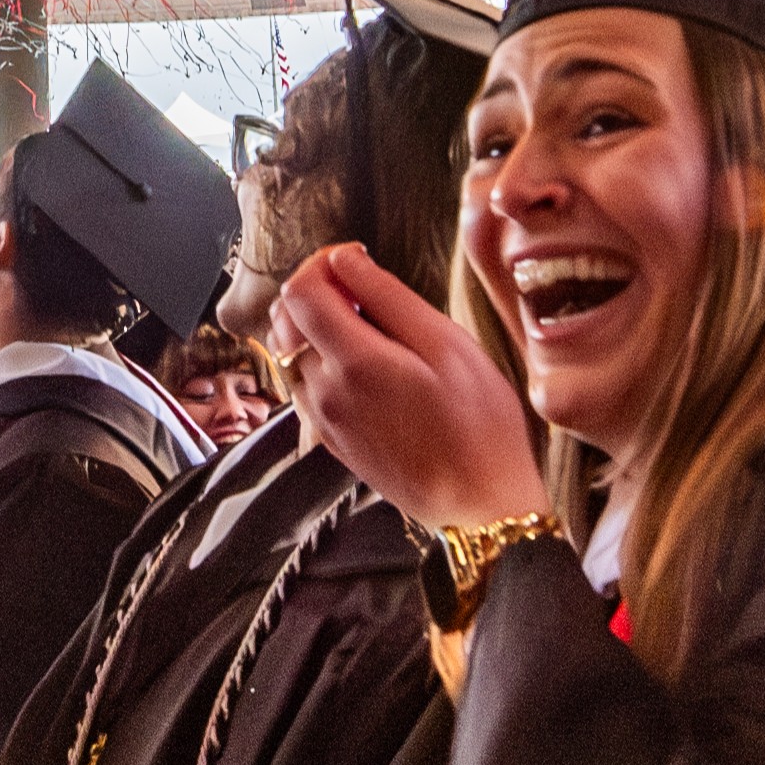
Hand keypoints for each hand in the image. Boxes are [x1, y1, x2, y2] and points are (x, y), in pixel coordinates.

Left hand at [267, 244, 545, 530]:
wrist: (478, 504)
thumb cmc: (478, 426)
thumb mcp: (447, 344)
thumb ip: (388, 297)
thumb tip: (347, 261)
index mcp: (354, 362)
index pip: (299, 291)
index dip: (321, 263)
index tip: (354, 260)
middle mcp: (324, 392)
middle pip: (286, 318)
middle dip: (317, 291)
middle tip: (364, 290)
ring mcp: (322, 419)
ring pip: (289, 352)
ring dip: (315, 326)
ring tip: (368, 326)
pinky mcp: (329, 439)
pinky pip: (304, 384)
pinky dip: (319, 360)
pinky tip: (363, 363)